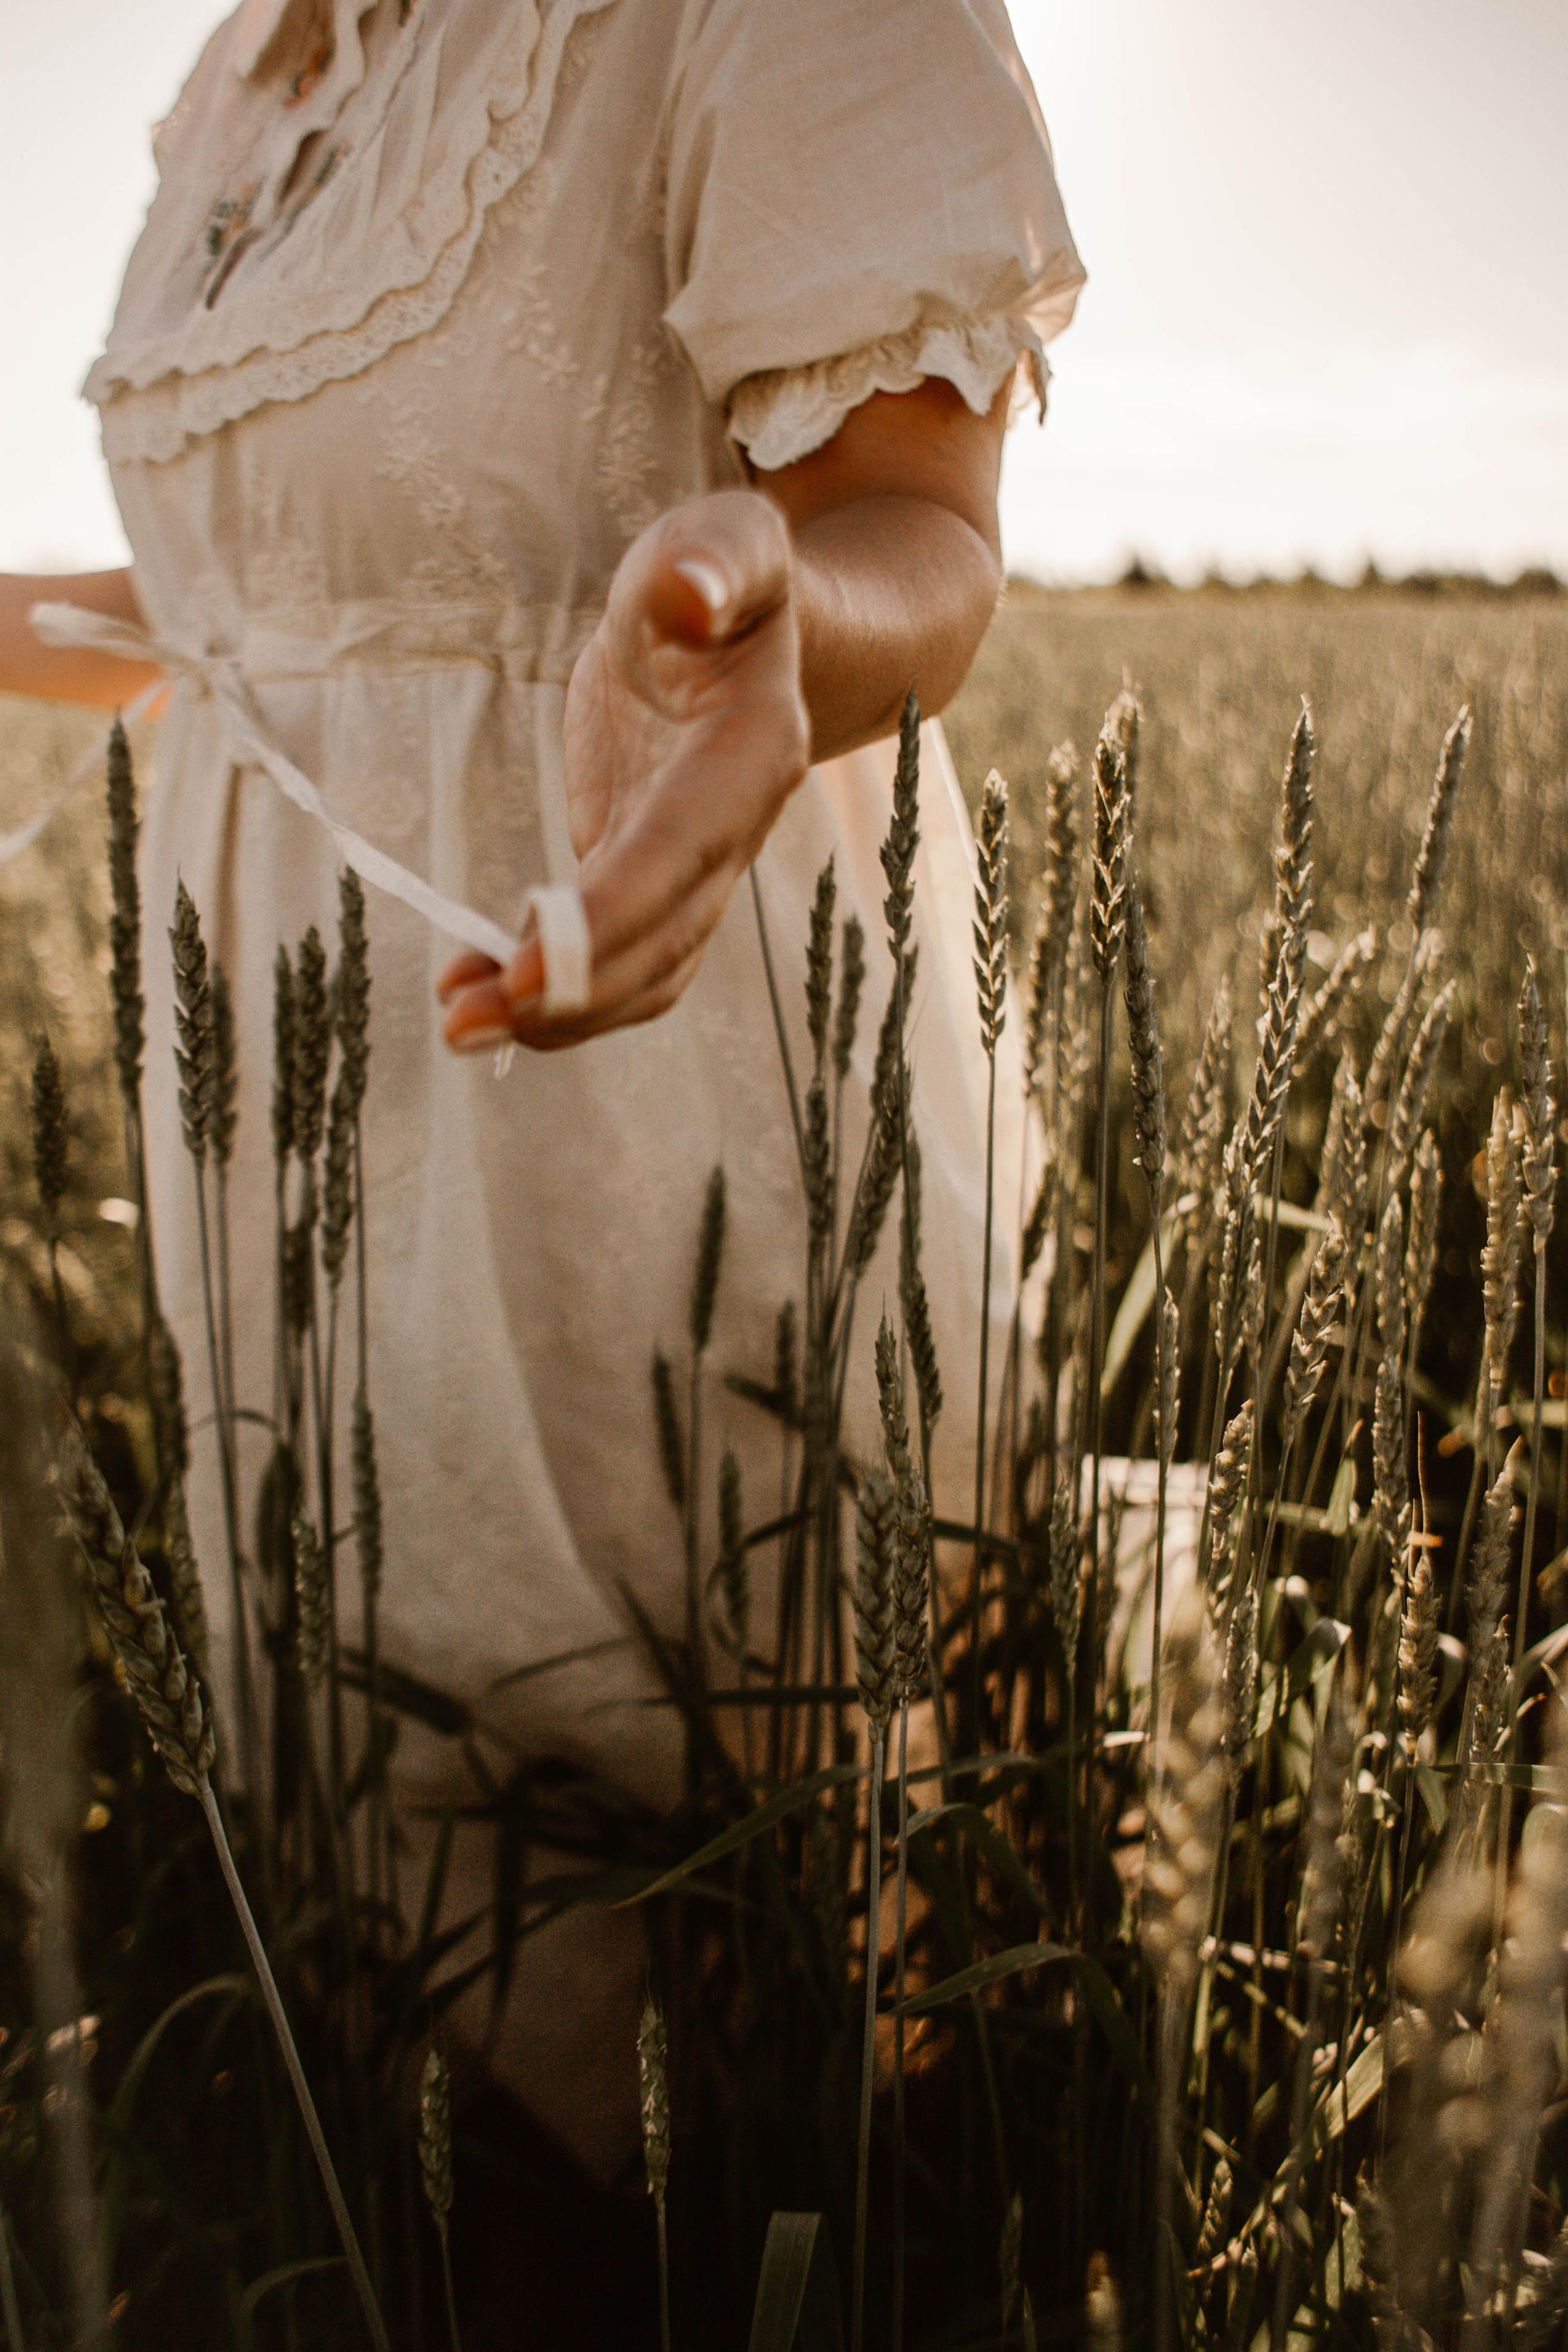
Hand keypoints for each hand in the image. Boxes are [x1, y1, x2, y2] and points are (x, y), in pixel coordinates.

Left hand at [439, 489, 808, 1052]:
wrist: (744, 621)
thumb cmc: (724, 572)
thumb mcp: (722, 538)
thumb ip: (714, 562)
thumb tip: (691, 595)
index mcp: (751, 752)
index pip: (678, 851)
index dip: (610, 915)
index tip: (530, 965)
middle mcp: (732, 830)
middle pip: (662, 944)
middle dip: (570, 997)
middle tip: (464, 1026)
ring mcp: (694, 866)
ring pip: (640, 972)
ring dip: (554, 1014)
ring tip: (458, 1026)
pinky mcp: (648, 874)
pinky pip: (606, 952)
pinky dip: (544, 983)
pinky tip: (472, 987)